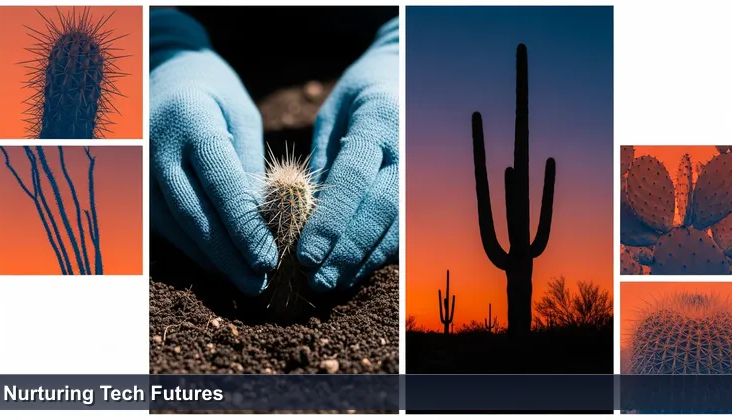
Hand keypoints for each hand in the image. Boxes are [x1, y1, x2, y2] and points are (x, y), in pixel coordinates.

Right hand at [149, 9, 276, 294]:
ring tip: (245, 282)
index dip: (245, 226)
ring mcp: (139, 168)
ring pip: (176, 226)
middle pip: (195, 213)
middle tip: (259, 284)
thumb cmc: (214, 92)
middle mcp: (157, 147)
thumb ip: (251, 163)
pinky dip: (193, 249)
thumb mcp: (242, 114)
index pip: (221, 183)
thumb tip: (266, 221)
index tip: (268, 258)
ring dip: (212, 260)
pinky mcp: (134, 185)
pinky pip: (165, 226)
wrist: (160, 70)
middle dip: (229, 255)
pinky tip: (220, 265)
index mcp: (191, 121)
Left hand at [297, 17, 399, 291]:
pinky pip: (405, 228)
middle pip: (379, 209)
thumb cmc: (362, 93)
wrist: (410, 75)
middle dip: (347, 249)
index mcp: (379, 121)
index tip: (306, 254)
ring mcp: (423, 170)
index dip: (330, 221)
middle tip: (316, 279)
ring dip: (362, 260)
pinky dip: (377, 253)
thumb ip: (323, 159)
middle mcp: (408, 149)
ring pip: (396, 226)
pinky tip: (353, 271)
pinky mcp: (427, 189)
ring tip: (331, 283)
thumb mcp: (334, 113)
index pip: (353, 179)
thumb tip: (304, 212)